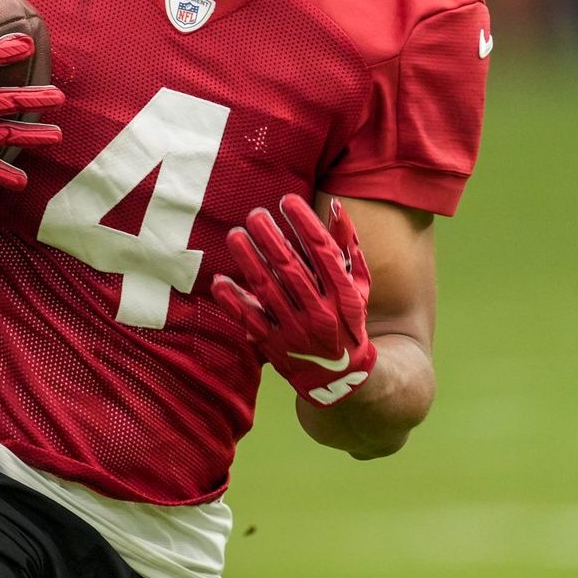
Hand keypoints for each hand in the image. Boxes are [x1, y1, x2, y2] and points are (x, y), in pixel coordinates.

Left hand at [210, 194, 376, 406]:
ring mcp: (297, 331)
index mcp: (343, 295)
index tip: (287, 200)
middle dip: (271, 238)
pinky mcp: (276, 347)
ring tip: (234, 235)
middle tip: (254, 213)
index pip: (324, 252)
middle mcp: (321, 313)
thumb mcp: (358, 285)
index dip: (305, 223)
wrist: (342, 377)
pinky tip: (219, 280)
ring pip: (268, 291)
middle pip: (291, 268)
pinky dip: (233, 301)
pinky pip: (251, 320)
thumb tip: (337, 205)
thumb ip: (348, 246)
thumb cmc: (348, 319)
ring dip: (249, 261)